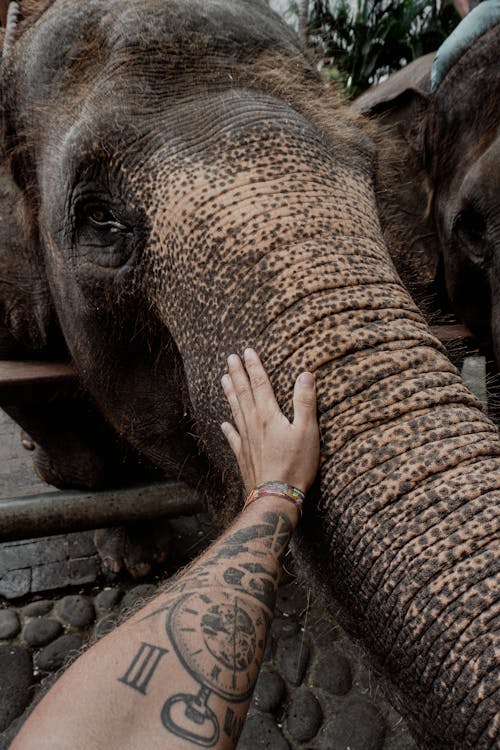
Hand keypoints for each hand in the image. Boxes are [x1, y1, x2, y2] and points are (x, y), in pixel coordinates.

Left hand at [221, 348, 319, 493]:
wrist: (275, 497)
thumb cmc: (295, 465)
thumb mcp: (307, 431)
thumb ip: (305, 402)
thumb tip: (305, 375)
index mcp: (268, 415)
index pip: (260, 384)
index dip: (254, 367)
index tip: (247, 352)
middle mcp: (253, 424)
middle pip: (243, 393)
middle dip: (237, 374)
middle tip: (230, 359)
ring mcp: (245, 440)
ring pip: (235, 411)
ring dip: (230, 394)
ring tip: (223, 380)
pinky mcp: (243, 456)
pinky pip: (232, 438)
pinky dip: (228, 429)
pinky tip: (223, 424)